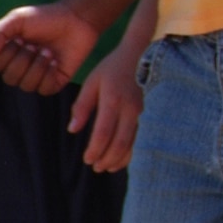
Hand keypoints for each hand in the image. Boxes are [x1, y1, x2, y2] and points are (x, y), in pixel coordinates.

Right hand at [0, 2, 98, 95]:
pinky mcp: (56, 81)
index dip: (8, 54)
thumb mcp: (17, 18)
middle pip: (10, 78)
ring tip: (48, 51)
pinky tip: (55, 61)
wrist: (77, 19)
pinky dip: (48, 76)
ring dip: (37, 67)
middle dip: (23, 60)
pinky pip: (45, 90)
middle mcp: (22, 68)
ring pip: (26, 86)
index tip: (21, 38)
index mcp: (9, 55)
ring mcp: (39, 75)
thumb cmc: (46, 17)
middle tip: (35, 45)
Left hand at [70, 41, 144, 171]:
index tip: (86, 159)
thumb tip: (73, 129)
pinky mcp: (150, 114)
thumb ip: (82, 106)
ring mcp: (143, 112)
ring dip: (119, 159)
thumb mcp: (91, 83)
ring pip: (134, 144)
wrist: (140, 56)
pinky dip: (133, 153)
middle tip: (95, 167)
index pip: (103, 132)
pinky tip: (122, 159)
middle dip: (106, 159)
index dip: (95, 150)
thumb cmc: (111, 69)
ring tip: (106, 166)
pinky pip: (142, 139)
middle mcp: (131, 109)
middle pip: (120, 142)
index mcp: (113, 100)